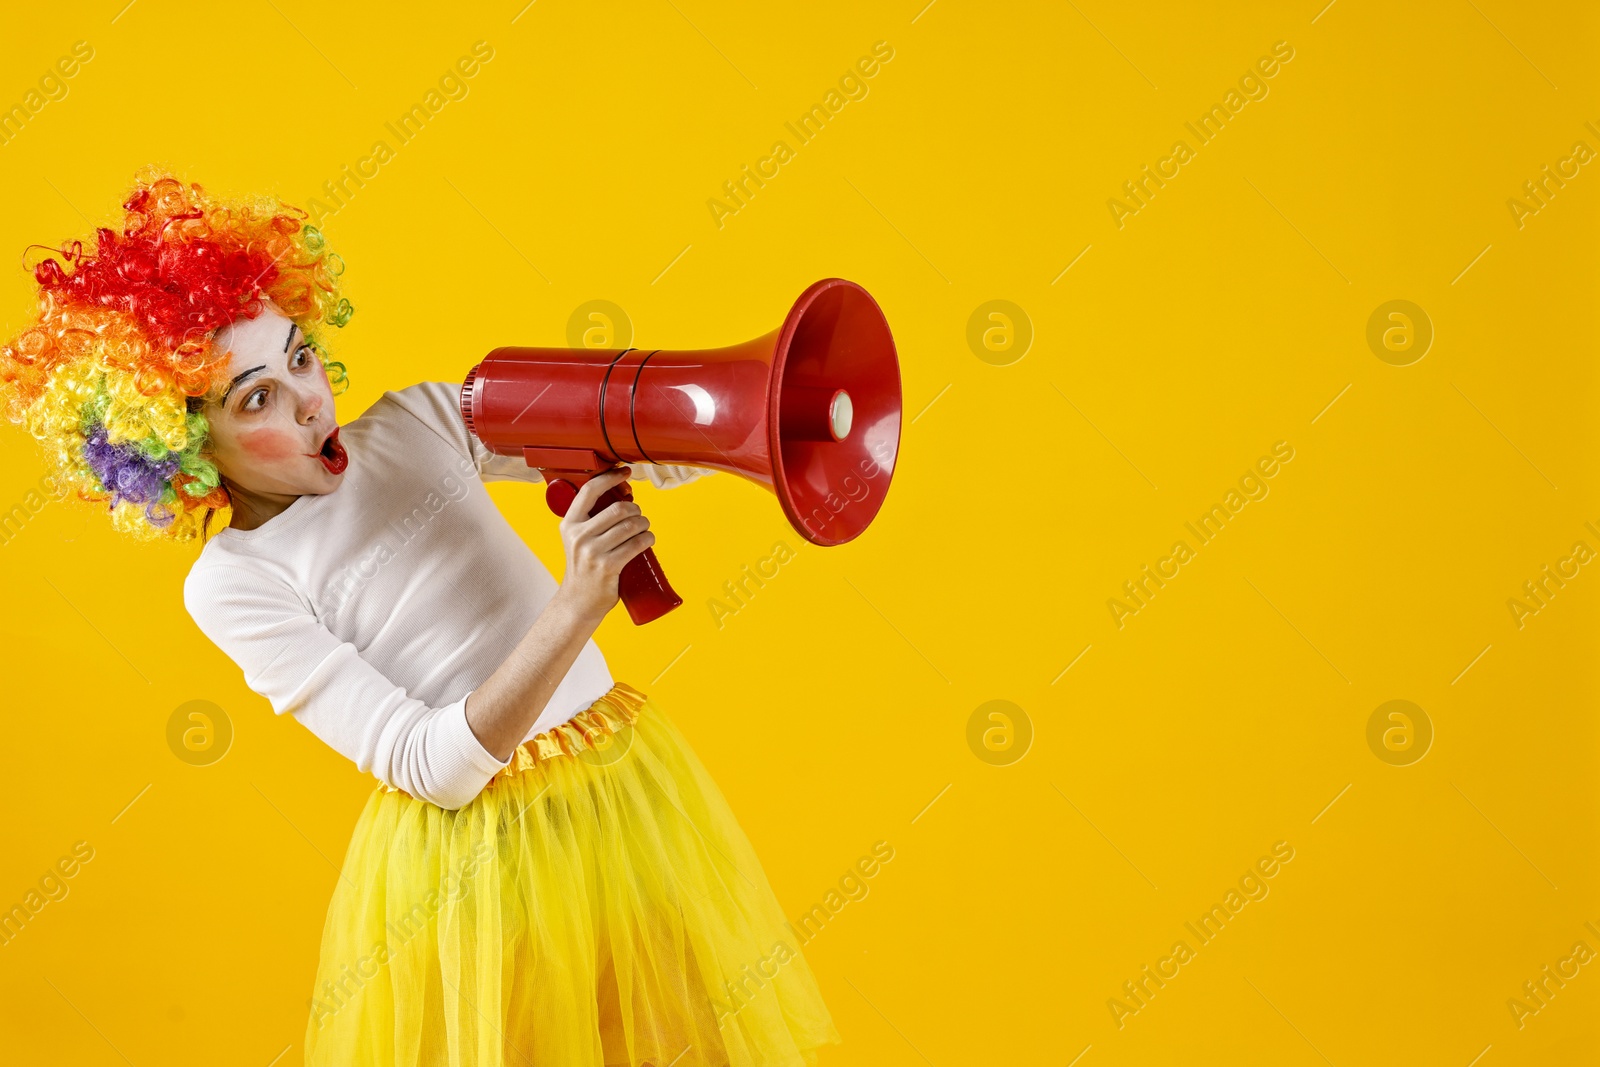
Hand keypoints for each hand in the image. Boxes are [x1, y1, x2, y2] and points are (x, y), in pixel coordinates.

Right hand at [557, 466, 654, 617]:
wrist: (578, 602)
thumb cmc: (584, 568)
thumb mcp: (578, 540)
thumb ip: (591, 521)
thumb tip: (622, 496)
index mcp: (569, 524)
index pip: (590, 490)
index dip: (610, 477)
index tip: (625, 472)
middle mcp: (578, 536)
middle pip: (618, 509)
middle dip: (636, 510)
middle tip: (639, 517)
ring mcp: (592, 552)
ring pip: (631, 526)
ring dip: (644, 524)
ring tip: (644, 529)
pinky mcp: (608, 566)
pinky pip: (636, 544)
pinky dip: (648, 539)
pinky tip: (648, 540)